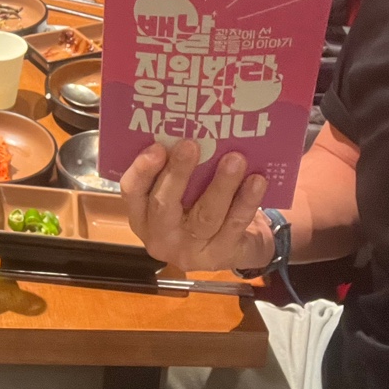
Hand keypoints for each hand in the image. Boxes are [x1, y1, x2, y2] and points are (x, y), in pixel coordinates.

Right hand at [120, 140, 269, 272]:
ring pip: (205, 215)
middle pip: (163, 204)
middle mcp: (160, 237)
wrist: (235, 249)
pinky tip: (256, 181)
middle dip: (177, 173)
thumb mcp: (181, 194)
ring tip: (235, 159)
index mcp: (142, 215)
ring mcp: (190, 251)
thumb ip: (175, 172)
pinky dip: (246, 201)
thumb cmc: (199, 208)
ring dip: (220, 185)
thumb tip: (188, 131)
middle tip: (192, 144)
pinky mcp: (220, 256)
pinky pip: (234, 224)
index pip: (132, 191)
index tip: (157, 146)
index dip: (142, 169)